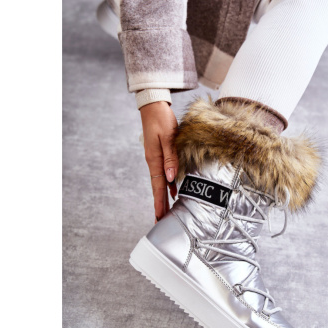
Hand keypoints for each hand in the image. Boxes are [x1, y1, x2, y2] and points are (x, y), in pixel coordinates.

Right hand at [140, 101, 178, 223]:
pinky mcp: (160, 154)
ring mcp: (156, 158)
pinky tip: (174, 191)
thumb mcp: (168, 137)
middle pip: (157, 188)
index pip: (157, 186)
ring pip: (161, 182)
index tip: (159, 216)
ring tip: (166, 211)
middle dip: (160, 204)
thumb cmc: (161, 119)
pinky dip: (168, 185)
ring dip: (164, 197)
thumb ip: (170, 158)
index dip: (159, 202)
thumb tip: (171, 178)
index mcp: (154, 159)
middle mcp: (154, 161)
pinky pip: (164, 173)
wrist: (153, 106)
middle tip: (160, 220)